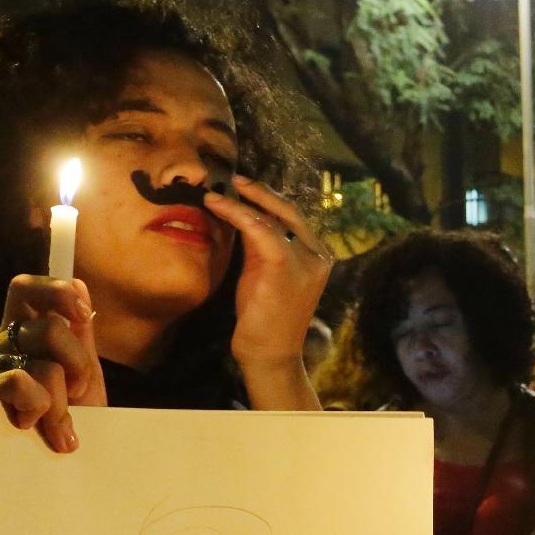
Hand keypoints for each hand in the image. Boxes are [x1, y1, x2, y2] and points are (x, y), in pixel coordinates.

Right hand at [0, 276, 103, 452]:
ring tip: (60, 429)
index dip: (54, 293)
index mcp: (18, 335)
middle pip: (48, 330)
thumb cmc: (67, 425)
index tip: (81, 314)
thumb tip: (78, 284)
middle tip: (75, 398)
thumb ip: (79, 334)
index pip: (24, 291)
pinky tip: (32, 428)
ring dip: (62, 403)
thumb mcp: (81, 378)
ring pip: (41, 366)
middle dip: (77, 367)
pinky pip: (16, 383)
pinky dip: (38, 406)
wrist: (51, 478)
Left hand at [204, 178, 332, 378]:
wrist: (269, 354)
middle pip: (290, 211)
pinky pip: (259, 228)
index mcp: (317, 257)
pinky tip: (216, 205)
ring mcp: (306, 261)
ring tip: (216, 194)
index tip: (245, 188)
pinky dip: (236, 213)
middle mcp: (319, 256)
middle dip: (260, 192)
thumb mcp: (265, 273)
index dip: (269, 200)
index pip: (294, 218)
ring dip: (242, 201)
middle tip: (235, 180)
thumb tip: (245, 215)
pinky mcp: (285, 267)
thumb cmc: (264, 318)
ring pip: (274, 217)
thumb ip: (261, 245)